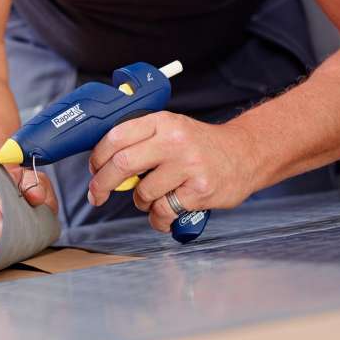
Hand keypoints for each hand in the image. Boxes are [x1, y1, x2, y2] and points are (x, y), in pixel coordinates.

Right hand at [0, 167, 58, 265]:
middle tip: (24, 244)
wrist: (4, 191)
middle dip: (8, 236)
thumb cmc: (21, 189)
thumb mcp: (33, 180)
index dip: (12, 215)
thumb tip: (36, 197)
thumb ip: (37, 186)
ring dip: (0, 248)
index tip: (25, 227)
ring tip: (15, 255)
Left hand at [87, 112, 257, 232]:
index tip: (93, 170)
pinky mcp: (199, 191)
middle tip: (97, 195)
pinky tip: (165, 213)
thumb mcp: (172, 129)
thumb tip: (103, 163)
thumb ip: (142, 140)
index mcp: (162, 122)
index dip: (97, 157)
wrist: (245, 153)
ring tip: (153, 197)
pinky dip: (158, 218)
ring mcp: (188, 166)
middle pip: (122, 164)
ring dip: (140, 202)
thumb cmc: (201, 145)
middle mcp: (174, 141)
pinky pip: (163, 211)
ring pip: (142, 193)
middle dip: (102, 184)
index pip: (116, 136)